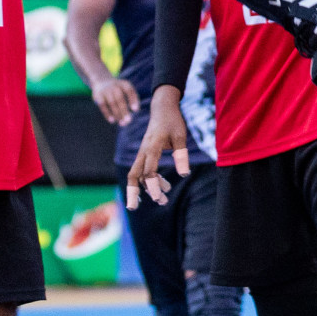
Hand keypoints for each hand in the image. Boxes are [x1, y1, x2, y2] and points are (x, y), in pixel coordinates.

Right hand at [91, 77, 140, 126]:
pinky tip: (112, 121)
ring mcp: (106, 90)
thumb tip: (133, 114)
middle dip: (124, 110)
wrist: (102, 81)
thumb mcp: (125, 91)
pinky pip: (103, 105)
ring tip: (122, 123)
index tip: (136, 110)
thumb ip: (131, 100)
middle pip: (120, 99)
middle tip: (128, 121)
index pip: (130, 91)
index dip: (133, 100)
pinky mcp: (98, 96)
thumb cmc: (118, 90)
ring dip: (117, 114)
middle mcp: (115, 86)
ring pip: (112, 103)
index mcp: (124, 84)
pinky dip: (107, 113)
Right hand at [125, 87, 189, 208]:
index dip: (153, 186)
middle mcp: (144, 151)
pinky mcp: (145, 153)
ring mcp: (143, 152)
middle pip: (133, 175)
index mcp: (152, 147)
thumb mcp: (181, 136)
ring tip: (162, 199)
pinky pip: (143, 170)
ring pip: (138, 174)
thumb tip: (184, 175)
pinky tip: (161, 187)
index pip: (149, 171)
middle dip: (132, 193)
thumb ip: (181, 155)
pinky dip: (149, 180)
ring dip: (147, 188)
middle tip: (133, 208)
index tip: (159, 198)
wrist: (162, 107)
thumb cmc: (173, 121)